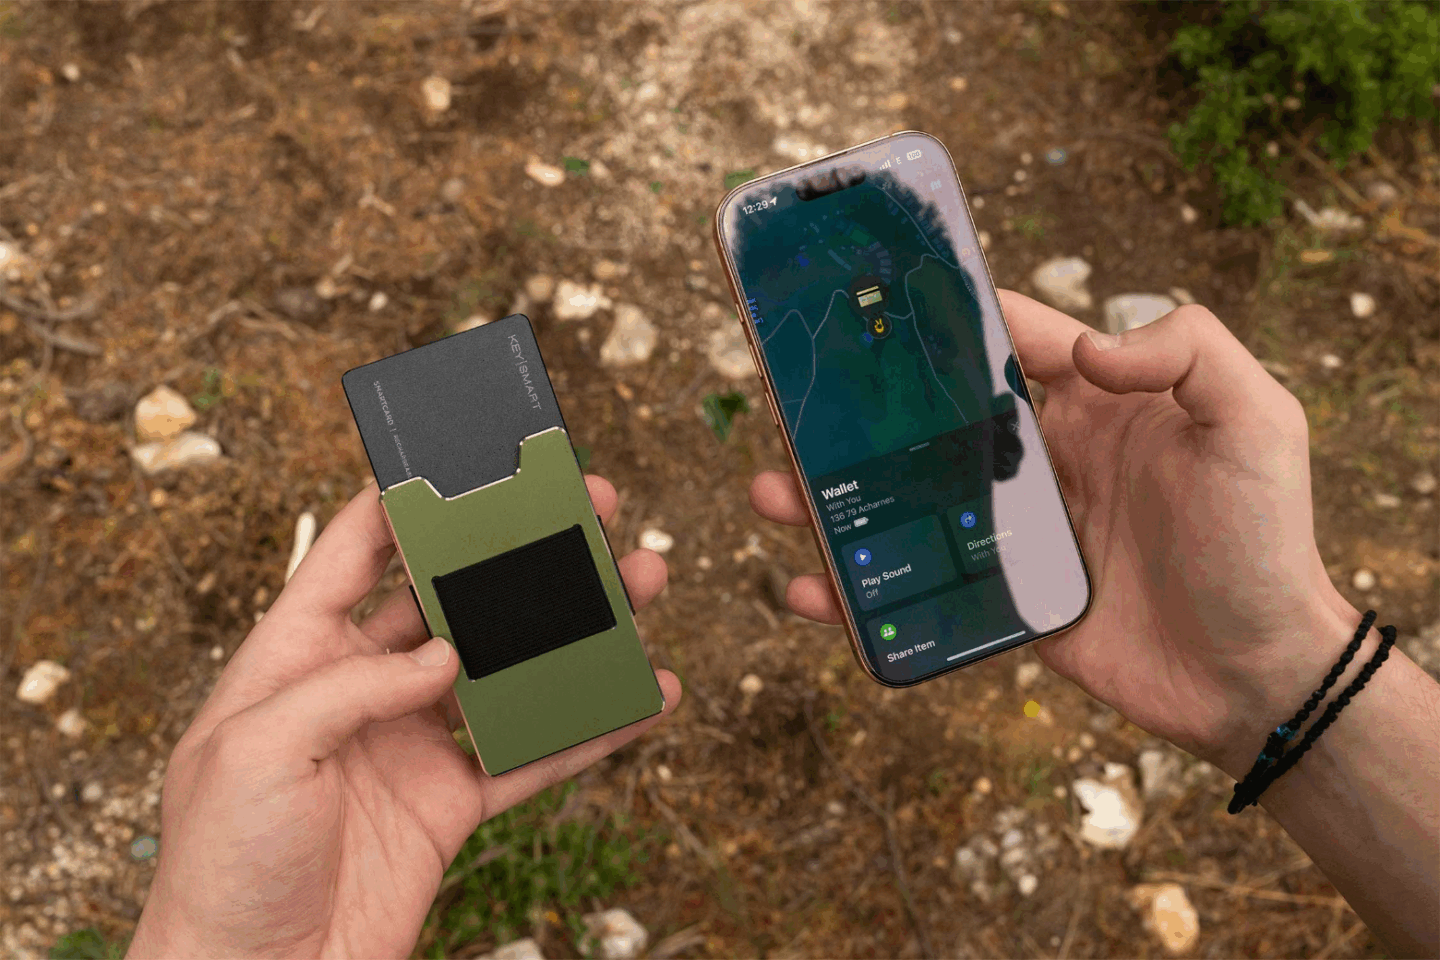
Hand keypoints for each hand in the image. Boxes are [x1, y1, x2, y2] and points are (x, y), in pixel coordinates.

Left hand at [128, 477, 679, 958]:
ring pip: (508, 666)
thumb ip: (353, 687)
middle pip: (456, 598)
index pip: (356, 551)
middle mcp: (362, 687)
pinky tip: (642, 697)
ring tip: (638, 586)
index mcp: (295, 655)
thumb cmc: (220, 865)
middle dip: (519, 551)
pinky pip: (533, 752)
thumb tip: (447, 655)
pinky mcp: (453, 801)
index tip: (471, 456)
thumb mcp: (257, 751)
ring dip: (572, 627)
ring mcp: (414, 742)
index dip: (410, 500)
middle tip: (583, 508)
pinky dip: (589, 726)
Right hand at [751, 293, 1359, 777]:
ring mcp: (1018, 531)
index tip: (871, 298)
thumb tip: (1083, 347)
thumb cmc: (1265, 540)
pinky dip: (861, 589)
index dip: (944, 315)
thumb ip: (1190, 351)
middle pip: (933, 420)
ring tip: (774, 493)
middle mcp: (1046, 458)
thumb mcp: (1257, 421)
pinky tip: (811, 588)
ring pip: (908, 501)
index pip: (1007, 340)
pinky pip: (920, 586)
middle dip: (859, 411)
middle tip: (793, 404)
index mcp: (1094, 404)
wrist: (1258, 675)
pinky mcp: (1004, 598)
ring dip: (836, 495)